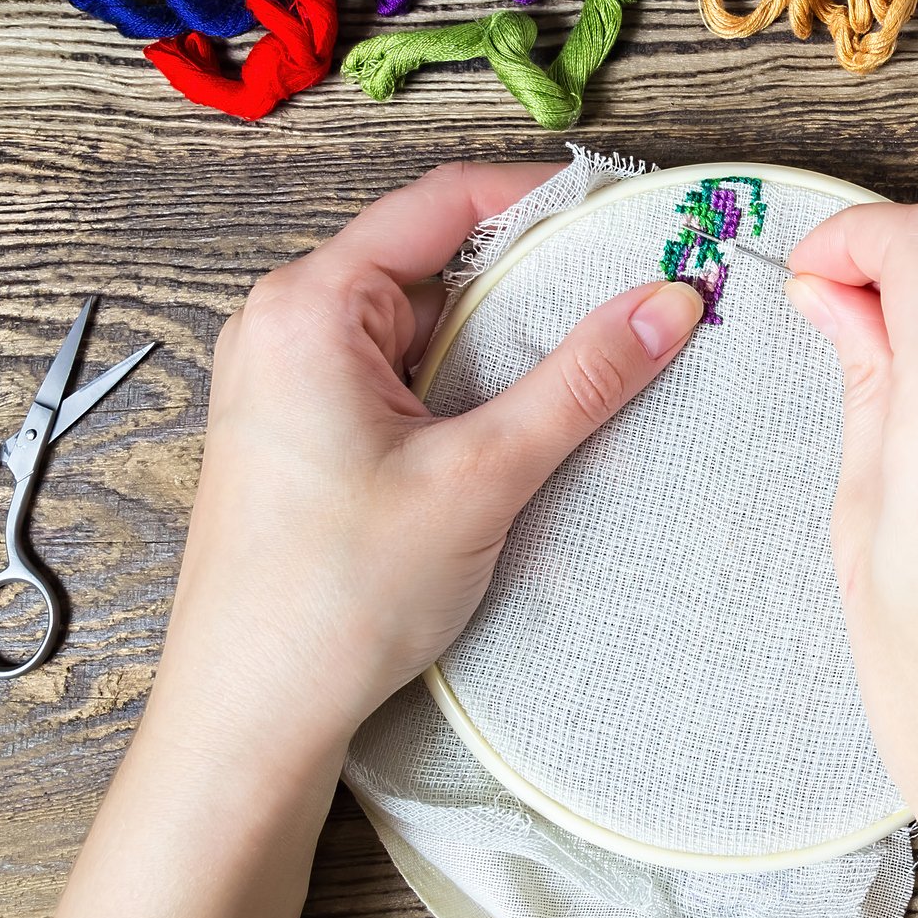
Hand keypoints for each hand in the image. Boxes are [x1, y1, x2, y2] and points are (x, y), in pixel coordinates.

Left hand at [159, 160, 704, 757]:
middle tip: (625, 297)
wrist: (251, 717)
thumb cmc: (332, 600)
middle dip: (532, 278)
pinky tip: (516, 423)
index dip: (542, 201)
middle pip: (432, 260)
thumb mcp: (481, 475)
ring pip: (419, 323)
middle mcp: (283, 324)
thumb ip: (581, 380)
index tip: (623, 216)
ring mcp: (285, 379)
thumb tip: (667, 302)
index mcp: (308, 306)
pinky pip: (396, 374)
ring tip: (584, 367)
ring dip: (499, 340)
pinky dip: (461, 384)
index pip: (441, 202)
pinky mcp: (299, 430)